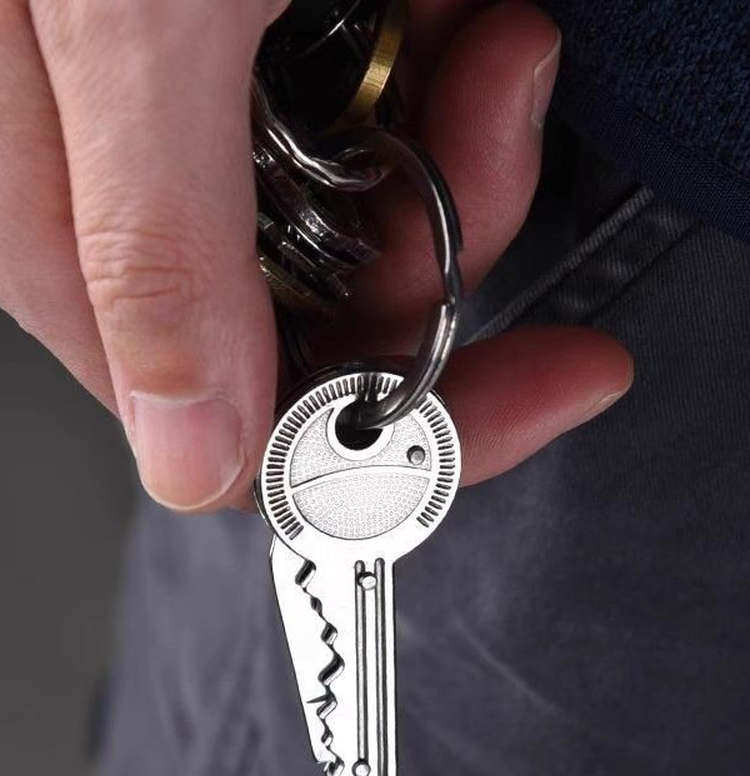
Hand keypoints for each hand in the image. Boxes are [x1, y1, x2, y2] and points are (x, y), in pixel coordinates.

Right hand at [0, 0, 631, 511]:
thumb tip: (184, 457)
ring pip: (362, 235)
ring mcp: (203, 122)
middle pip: (312, 328)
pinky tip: (460, 4)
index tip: (530, 392)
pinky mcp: (267, 57)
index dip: (388, 432)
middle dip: (441, 257)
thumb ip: (151, 247)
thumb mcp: (125, 4)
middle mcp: (124, 187)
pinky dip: (450, 86)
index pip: (223, 419)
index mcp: (58, 214)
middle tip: (491, 123)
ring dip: (460, 153)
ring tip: (485, 34)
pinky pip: (383, 134)